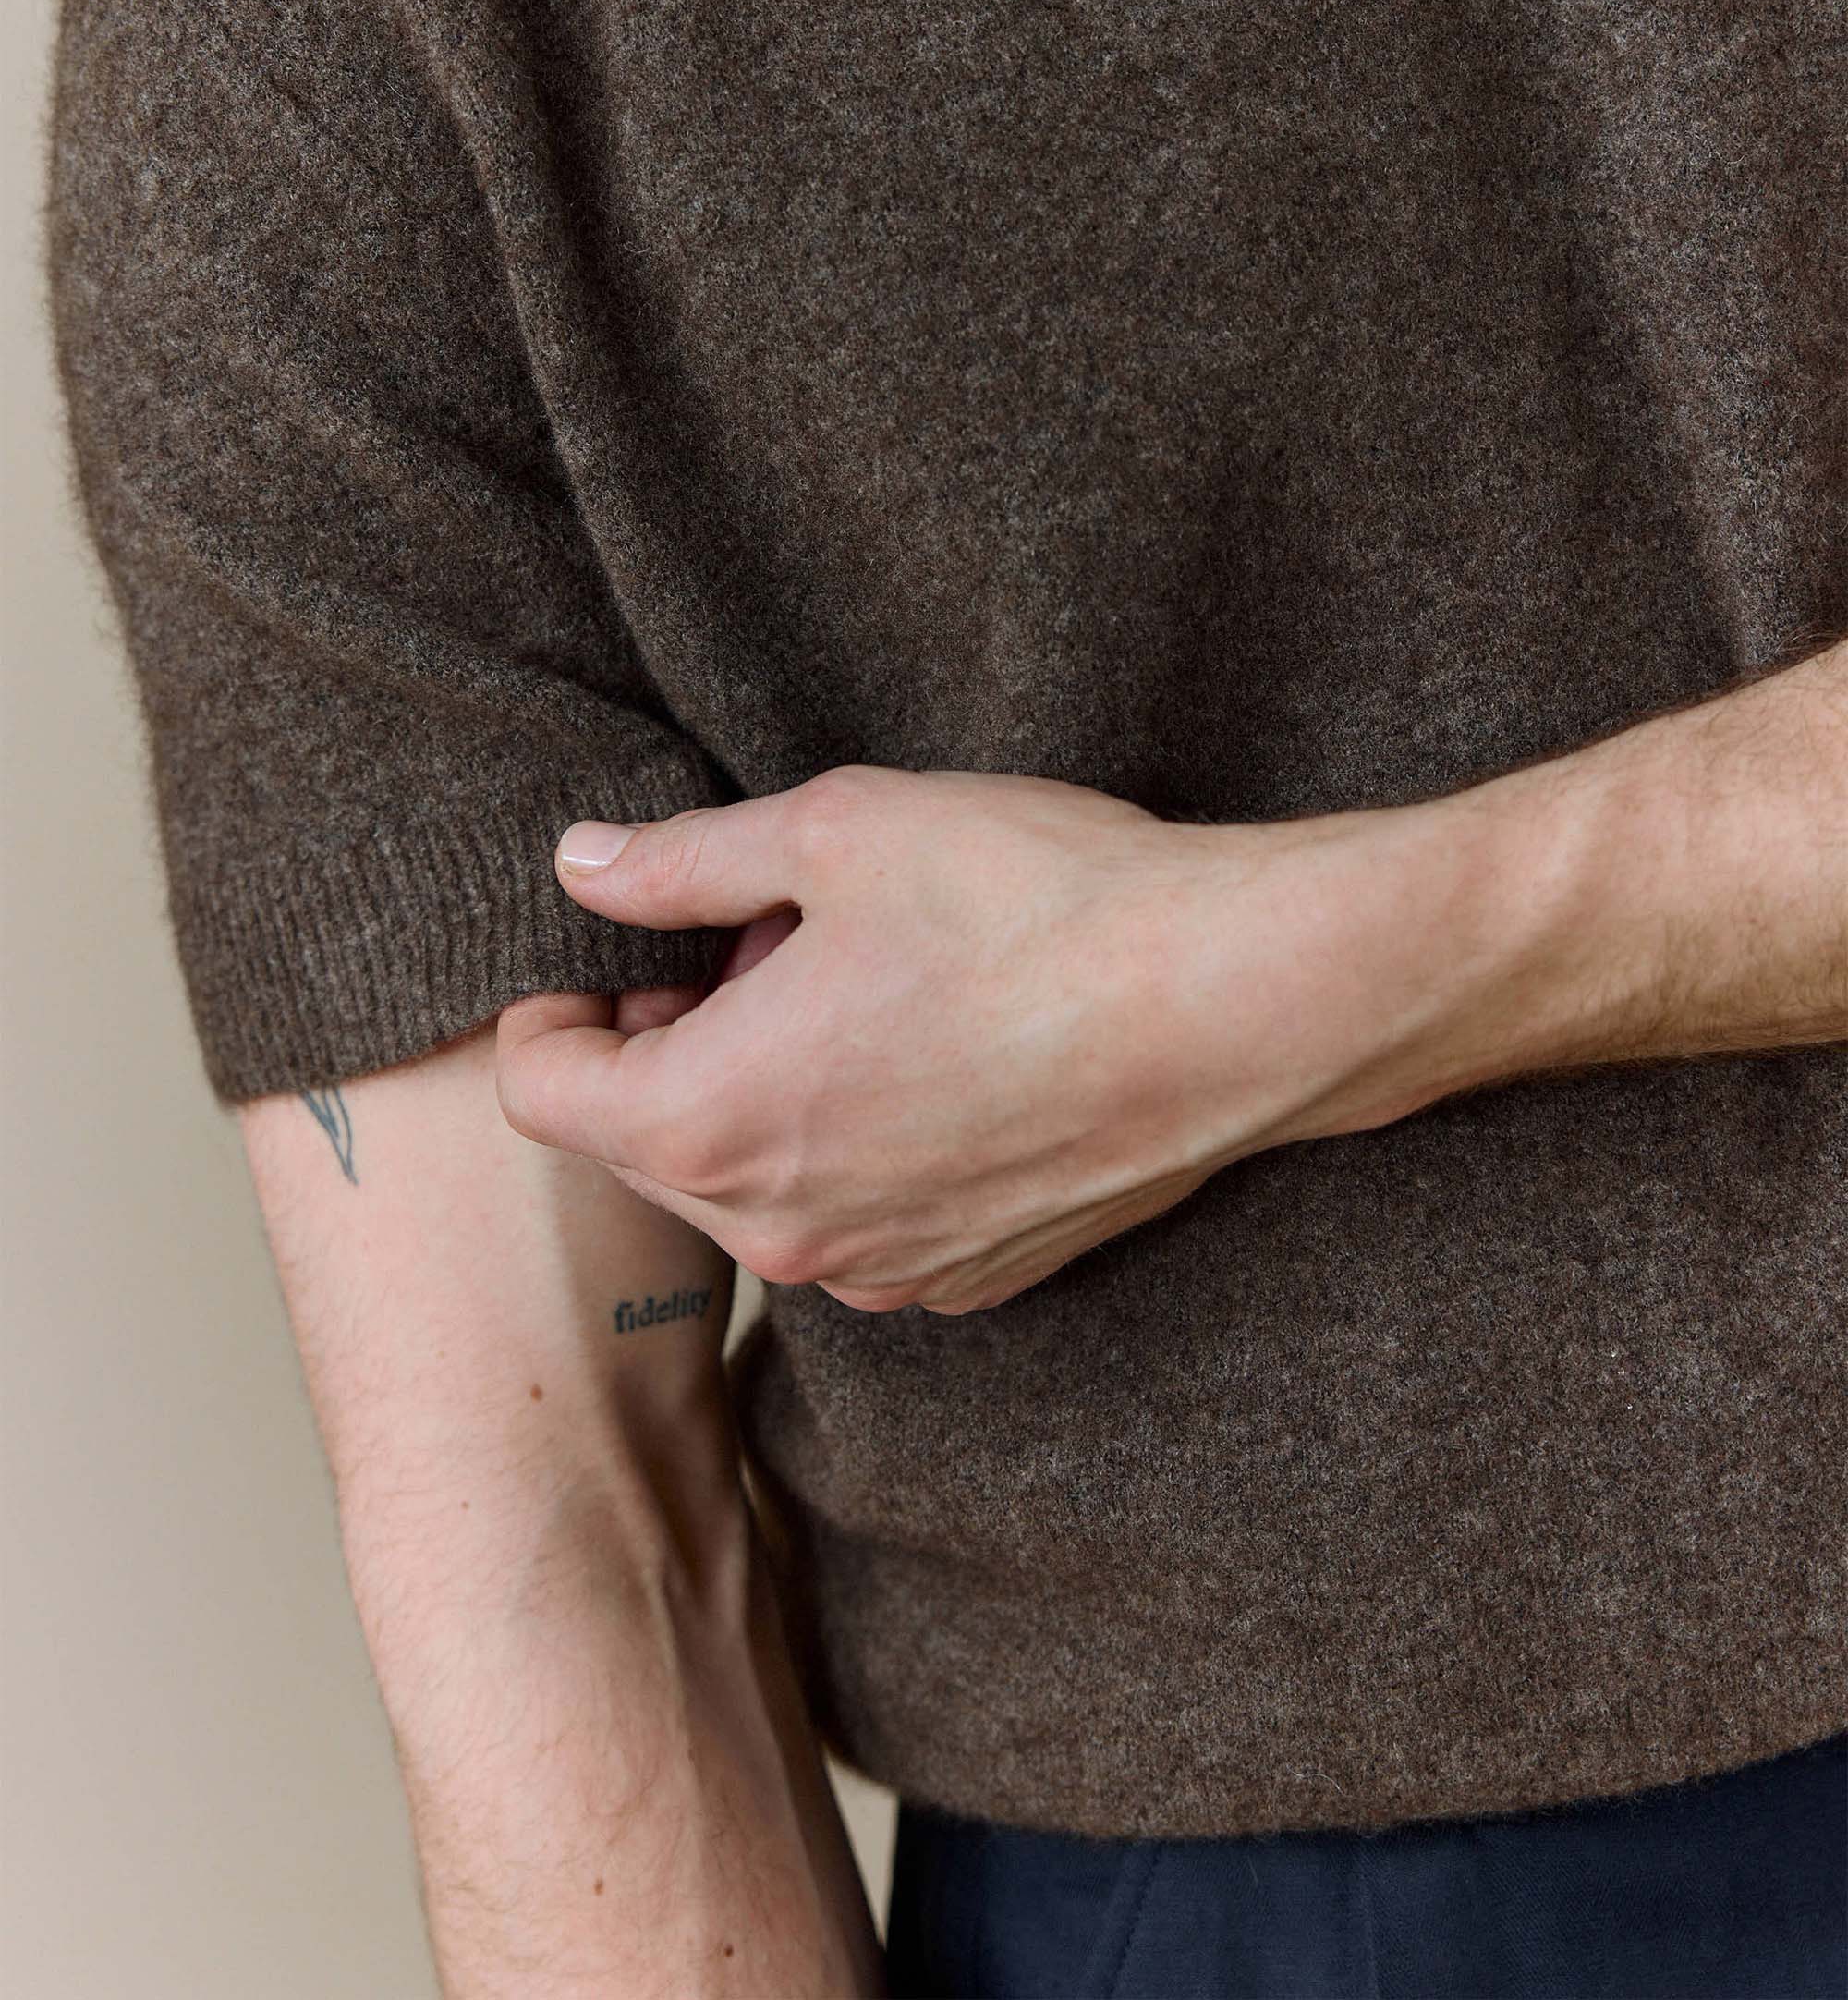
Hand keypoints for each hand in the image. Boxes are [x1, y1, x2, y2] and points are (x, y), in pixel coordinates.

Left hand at [495, 764, 1483, 1313]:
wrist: (1235, 1002)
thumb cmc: (1036, 904)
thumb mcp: (834, 831)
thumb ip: (680, 861)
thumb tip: (582, 866)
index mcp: (713, 1120)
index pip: (544, 1095)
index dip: (554, 1011)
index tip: (611, 955)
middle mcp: (780, 1230)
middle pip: (647, 1145)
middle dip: (676, 1041)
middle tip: (769, 938)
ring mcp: (878, 1270)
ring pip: (755, 1183)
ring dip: (768, 1093)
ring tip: (866, 986)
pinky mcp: (966, 1278)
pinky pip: (854, 1219)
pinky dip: (856, 1147)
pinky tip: (936, 1055)